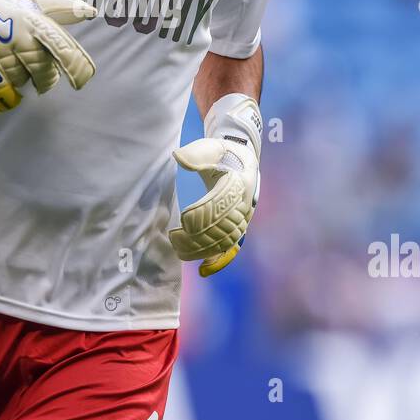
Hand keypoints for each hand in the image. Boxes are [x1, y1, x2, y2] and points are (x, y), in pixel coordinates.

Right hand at [0, 0, 96, 111]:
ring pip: (21, 78)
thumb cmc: (3, 7)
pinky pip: (0, 84)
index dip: (76, 66)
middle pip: (41, 68)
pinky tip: (8, 85)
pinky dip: (6, 88)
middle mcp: (17, 34)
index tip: (82, 81)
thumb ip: (62, 9)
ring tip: (21, 72)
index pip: (61, 46)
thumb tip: (92, 11)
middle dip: (46, 80)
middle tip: (45, 81)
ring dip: (24, 80)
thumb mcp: (32, 2)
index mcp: (33, 20)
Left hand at [169, 131, 259, 277]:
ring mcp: (242, 219)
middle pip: (223, 227)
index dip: (204, 213)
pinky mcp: (237, 228)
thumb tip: (178, 157)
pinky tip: (203, 271)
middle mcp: (245, 205)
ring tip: (181, 251)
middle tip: (175, 237)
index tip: (184, 219)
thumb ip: (197, 154)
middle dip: (199, 235)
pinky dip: (218, 261)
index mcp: (240, 183)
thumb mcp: (212, 147)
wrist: (241, 161)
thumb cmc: (223, 154)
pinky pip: (231, 249)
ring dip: (203, 249)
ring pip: (225, 241)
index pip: (222, 203)